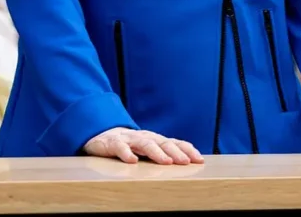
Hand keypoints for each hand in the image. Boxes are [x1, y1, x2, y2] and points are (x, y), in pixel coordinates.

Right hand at [83, 127, 203, 164]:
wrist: (101, 135)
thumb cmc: (129, 145)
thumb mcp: (147, 150)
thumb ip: (162, 155)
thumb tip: (185, 166)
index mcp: (155, 139)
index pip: (175, 143)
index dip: (187, 150)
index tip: (199, 160)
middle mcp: (145, 137)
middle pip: (163, 143)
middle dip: (176, 152)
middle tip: (186, 162)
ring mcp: (129, 139)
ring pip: (145, 144)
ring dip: (157, 153)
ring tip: (166, 162)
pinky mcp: (113, 143)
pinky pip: (120, 147)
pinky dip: (126, 153)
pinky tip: (132, 161)